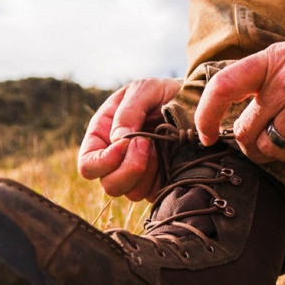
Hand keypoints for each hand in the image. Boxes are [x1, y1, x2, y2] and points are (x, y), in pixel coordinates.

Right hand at [77, 78, 180, 200]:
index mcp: (103, 136)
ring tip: (160, 146)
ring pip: (132, 194)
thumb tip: (118, 140)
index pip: (88, 164)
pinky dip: (162, 179)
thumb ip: (129, 111)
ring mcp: (137, 173)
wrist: (196, 101)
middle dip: (129, 168)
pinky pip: (154, 194)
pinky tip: (170, 157)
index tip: (127, 143)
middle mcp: (116, 159)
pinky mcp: (157, 182)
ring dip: (148, 173)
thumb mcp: (145, 89)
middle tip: (148, 143)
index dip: (103, 161)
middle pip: (109, 185)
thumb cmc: (164, 92)